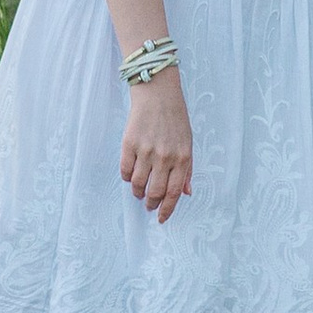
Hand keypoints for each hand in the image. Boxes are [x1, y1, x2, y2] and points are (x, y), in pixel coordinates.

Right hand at [121, 73, 193, 221]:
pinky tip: (131, 175)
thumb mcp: (188, 143)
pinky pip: (125, 170)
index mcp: (182, 158)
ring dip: (138, 192)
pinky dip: (127, 177)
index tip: (161, 218)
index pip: (174, 193)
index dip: (167, 209)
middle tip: (148, 205)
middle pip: (155, 192)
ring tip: (139, 191)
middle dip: (151, 204)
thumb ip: (187, 169)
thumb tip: (186, 193)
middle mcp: (164, 157)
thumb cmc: (175, 119)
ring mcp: (146, 151)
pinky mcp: (129, 144)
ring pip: (138, 184)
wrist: (158, 93)